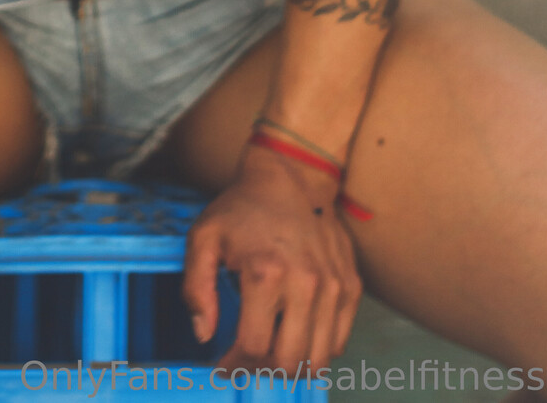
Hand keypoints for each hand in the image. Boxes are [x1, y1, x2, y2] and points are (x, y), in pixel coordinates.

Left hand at [182, 143, 361, 375]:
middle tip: (247, 359)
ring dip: (290, 366)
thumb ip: (195, 288)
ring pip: (317, 359)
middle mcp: (306, 283)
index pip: (254, 347)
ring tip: (270, 351)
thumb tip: (205, 335)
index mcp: (266, 273)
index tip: (223, 364)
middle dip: (261, 369)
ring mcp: (333, 286)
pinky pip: (338, 341)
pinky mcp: (351, 286)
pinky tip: (295, 334)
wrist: (291, 176)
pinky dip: (316, 349)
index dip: (234, 364)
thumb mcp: (203, 237)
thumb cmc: (242, 207)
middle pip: (288, 361)